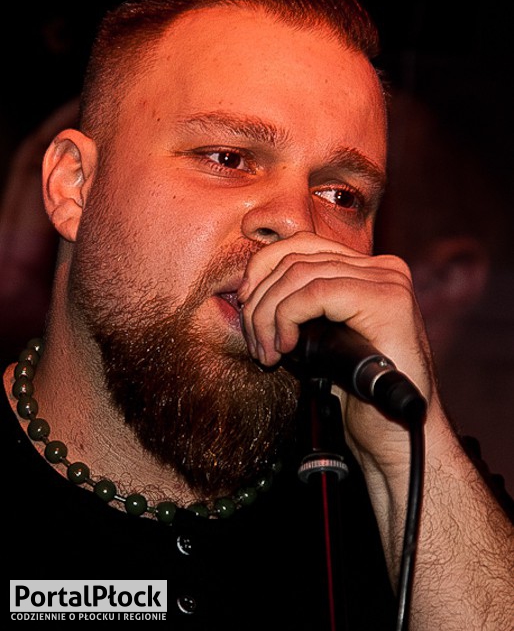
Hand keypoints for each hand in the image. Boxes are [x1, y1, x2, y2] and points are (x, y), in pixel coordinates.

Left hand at [238, 231, 439, 470]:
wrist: (394, 437)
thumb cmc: (356, 396)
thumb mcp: (318, 340)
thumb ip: (299, 306)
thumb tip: (249, 291)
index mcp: (366, 270)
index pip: (300, 244)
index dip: (261, 269)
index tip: (245, 306)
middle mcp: (381, 268)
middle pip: (295, 257)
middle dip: (260, 300)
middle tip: (255, 342)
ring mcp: (387, 281)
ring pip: (299, 273)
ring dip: (268, 314)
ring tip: (266, 351)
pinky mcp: (387, 301)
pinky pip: (315, 293)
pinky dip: (287, 317)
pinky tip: (286, 348)